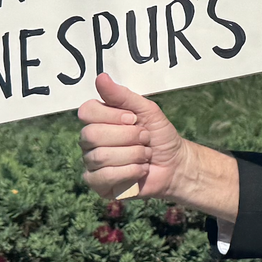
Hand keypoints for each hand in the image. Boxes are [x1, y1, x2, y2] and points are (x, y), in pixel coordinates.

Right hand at [77, 73, 191, 201]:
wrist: (175, 165)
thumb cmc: (159, 135)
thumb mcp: (147, 110)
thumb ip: (123, 96)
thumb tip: (101, 77)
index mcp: (98, 119)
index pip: (86, 111)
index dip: (111, 116)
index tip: (133, 118)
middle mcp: (90, 140)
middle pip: (92, 135)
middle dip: (127, 137)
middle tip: (144, 138)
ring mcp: (91, 163)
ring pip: (100, 157)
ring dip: (133, 155)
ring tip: (145, 155)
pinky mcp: (98, 184)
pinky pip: (103, 177)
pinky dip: (129, 172)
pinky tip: (140, 170)